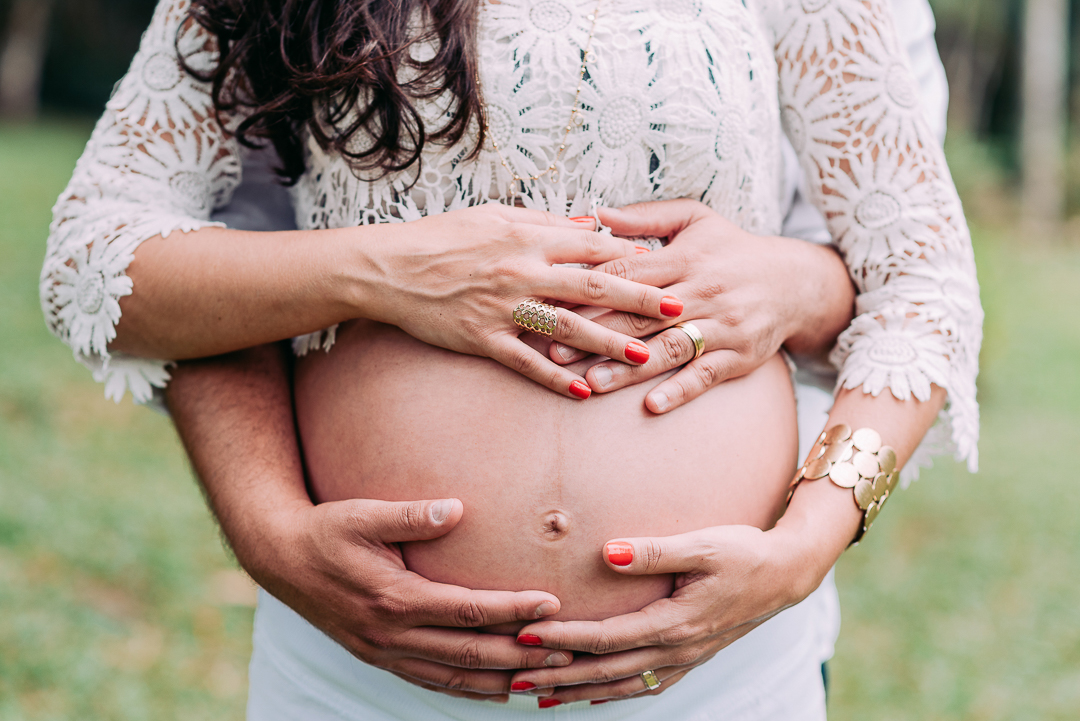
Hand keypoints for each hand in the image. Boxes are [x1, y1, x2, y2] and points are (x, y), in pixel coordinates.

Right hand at [247, 496, 574, 702]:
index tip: (551, 603)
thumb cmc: (326, 531)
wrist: (280, 560)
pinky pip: (433, 681)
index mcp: (393, 598)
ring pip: (454, 676)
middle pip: (469, 652)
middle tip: (567, 651)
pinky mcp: (380, 657)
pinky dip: (468, 689)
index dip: (512, 609)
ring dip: (501, 680)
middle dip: (521, 654)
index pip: (467, 609)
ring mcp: (385, 652)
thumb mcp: (363, 514)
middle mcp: (391, 634)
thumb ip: (411, 515)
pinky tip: (497, 690)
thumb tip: (457, 508)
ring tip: (545, 678)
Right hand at [366, 204, 682, 398]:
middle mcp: (522, 271)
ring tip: (643, 356)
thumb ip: (546, 222)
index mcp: (529, 237)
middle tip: (679, 310)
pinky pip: (525, 361)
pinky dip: (555, 376)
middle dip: (640, 299)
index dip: (634, 258)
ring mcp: (503, 307)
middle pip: (593, 286)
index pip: (593, 247)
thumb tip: (592, 227)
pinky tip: (583, 390)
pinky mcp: (482, 338)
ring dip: (608, 343)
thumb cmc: (443, 237)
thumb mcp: (495, 216)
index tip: (669, 266)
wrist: (390, 268)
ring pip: (566, 327)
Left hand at [505, 525, 825, 704]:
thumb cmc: (743, 552)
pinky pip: (644, 685)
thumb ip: (652, 551)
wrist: (786, 574)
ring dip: (579, 692)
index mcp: (675, 623)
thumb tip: (604, 553)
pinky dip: (612, 693)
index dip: (564, 638)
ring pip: (622, 684)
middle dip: (558, 675)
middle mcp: (677, 649)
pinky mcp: (689, 657)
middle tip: (513, 678)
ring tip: (538, 697)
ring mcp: (684, 658)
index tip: (526, 635)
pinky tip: (591, 697)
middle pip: (606, 670)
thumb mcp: (701, 544)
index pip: (606, 637)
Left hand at [549, 199, 852, 411]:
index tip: (552, 302)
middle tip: (553, 350)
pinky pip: (705, 375)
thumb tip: (596, 214)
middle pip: (641, 315)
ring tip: (592, 382)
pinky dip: (680, 390)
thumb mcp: (695, 219)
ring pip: (669, 348)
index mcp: (685, 257)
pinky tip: (652, 405)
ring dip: (629, 368)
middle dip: (595, 333)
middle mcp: (703, 291)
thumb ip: (645, 217)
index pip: (629, 273)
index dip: (589, 289)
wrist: (796, 282)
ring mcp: (722, 326)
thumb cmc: (732, 249)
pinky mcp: (738, 357)